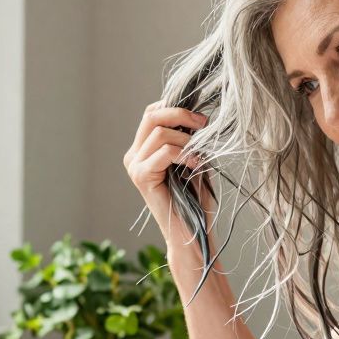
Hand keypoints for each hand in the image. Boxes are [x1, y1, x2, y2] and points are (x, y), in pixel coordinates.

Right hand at [122, 100, 210, 237]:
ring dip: (186, 140)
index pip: (152, 113)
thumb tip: (196, 114)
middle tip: (204, 124)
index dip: (176, 107)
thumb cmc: (195, 198)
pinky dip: (184, 154)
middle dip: (181, 114)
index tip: (201, 119)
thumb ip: (187, 137)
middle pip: (152, 116)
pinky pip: (164, 152)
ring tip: (199, 155)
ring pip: (160, 133)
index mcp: (143, 149)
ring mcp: (134, 166)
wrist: (191, 231)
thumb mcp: (192, 158)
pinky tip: (195, 165)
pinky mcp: (140, 177)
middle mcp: (134, 155)